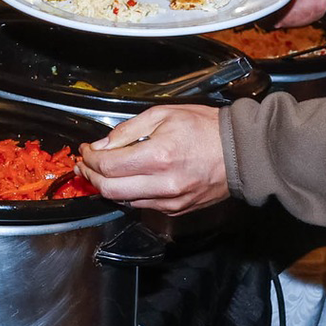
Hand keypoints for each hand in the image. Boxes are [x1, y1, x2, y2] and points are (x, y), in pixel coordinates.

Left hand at [76, 105, 228, 213]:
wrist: (240, 153)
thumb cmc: (205, 128)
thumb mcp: (164, 115)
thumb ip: (128, 130)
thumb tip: (102, 145)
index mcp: (159, 156)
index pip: (109, 166)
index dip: (90, 159)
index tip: (85, 150)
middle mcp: (163, 184)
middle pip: (110, 190)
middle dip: (91, 176)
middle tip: (85, 164)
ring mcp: (170, 201)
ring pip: (124, 200)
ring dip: (106, 187)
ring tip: (100, 171)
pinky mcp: (176, 210)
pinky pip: (142, 205)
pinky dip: (128, 193)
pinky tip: (125, 180)